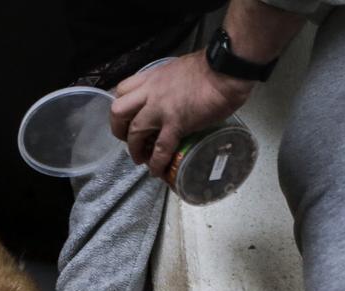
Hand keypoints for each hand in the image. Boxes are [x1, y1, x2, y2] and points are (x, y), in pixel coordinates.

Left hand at [110, 51, 254, 177]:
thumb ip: (171, 81)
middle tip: (127, 139)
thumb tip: (176, 93)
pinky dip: (156, 162)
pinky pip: (161, 147)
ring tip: (139, 158)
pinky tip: (157, 170)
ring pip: (134, 131)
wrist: (226, 69)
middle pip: (118, 111)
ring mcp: (161, 108)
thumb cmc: (211, 66)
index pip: (123, 90)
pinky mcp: (176, 123)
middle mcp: (151, 92)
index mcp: (152, 77)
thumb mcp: (180, 69)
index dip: (121, 106)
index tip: (126, 117)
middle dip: (118, 128)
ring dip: (133, 148)